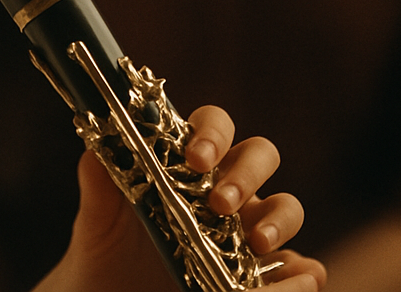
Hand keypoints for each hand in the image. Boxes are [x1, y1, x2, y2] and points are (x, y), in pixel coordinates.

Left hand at [32, 105, 327, 291]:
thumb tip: (97, 143)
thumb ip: (99, 181)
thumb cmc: (107, 253)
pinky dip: (303, 273)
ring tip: (256, 242)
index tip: (195, 157)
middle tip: (221, 202)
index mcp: (186, 164)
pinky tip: (294, 281)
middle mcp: (223, 190)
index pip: (213, 125)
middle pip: (259, 154)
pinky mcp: (261, 277)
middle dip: (247, 173)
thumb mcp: (98, 219)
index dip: (211, 132)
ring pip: (287, 206)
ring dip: (280, 219)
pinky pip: (301, 268)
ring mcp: (246, 233)